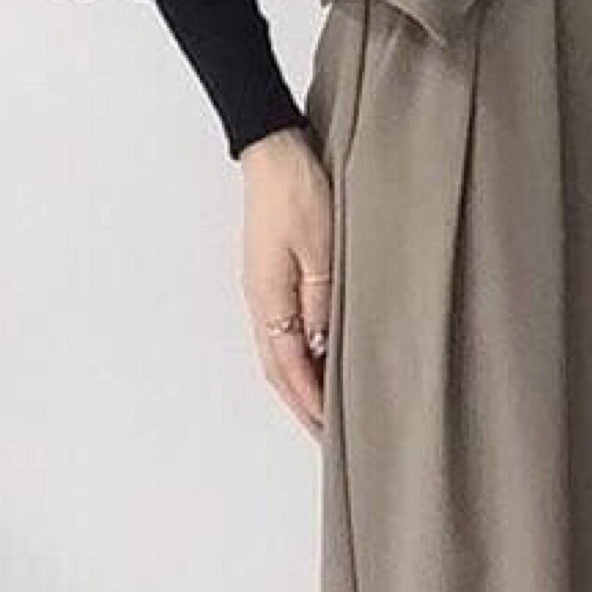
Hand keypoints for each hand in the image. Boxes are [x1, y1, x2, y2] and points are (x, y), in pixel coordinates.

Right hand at [240, 124, 334, 438]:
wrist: (273, 152)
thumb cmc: (300, 192)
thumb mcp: (322, 248)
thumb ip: (323, 300)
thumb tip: (323, 348)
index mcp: (269, 299)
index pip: (290, 368)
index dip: (312, 402)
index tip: (332, 431)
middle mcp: (260, 302)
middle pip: (277, 370)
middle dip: (302, 406)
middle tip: (326, 438)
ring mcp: (262, 291)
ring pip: (277, 355)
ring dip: (298, 386)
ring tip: (324, 411)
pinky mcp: (269, 278)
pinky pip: (280, 334)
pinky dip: (298, 359)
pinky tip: (317, 363)